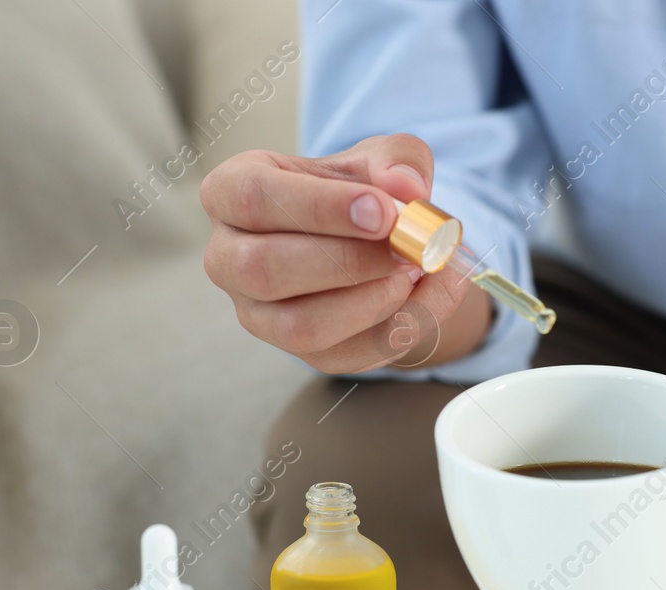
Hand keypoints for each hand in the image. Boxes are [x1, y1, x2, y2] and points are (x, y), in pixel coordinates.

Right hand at [200, 135, 489, 371]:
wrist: (377, 241)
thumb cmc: (358, 191)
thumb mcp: (380, 157)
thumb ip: (398, 158)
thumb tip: (407, 187)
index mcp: (232, 192)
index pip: (252, 198)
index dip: (320, 207)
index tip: (383, 211)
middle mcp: (229, 259)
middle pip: (265, 269)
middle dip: (348, 261)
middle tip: (408, 247)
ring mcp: (260, 314)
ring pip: (300, 326)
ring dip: (371, 302)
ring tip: (417, 271)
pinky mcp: (303, 353)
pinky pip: (347, 356)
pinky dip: (401, 328)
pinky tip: (435, 293)